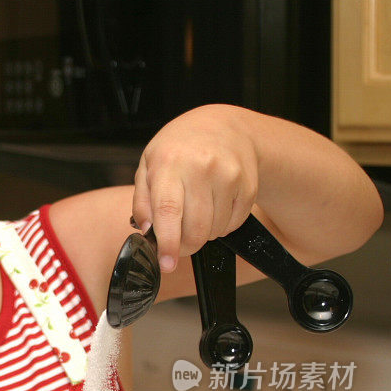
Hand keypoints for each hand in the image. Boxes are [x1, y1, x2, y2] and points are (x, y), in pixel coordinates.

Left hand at [131, 105, 258, 271]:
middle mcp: (202, 167)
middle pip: (195, 229)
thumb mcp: (149, 166)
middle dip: (185, 246)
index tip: (167, 264)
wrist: (224, 127)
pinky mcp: (248, 185)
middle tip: (178, 243)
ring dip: (203, 234)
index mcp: (170, 163)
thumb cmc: (180, 149)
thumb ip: (142, 201)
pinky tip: (214, 208)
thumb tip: (146, 230)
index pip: (168, 211)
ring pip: (215, 231)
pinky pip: (233, 225)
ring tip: (196, 214)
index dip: (168, 243)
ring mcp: (229, 175)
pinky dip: (221, 227)